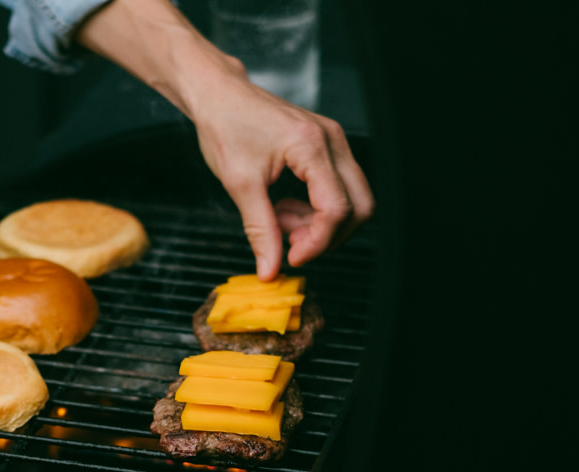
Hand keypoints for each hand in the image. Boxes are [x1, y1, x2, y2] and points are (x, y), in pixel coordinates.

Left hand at [74, 0, 372, 279]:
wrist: (218, 94)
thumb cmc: (224, 126)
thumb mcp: (239, 185)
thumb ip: (260, 230)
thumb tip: (270, 270)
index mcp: (311, 146)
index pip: (337, 208)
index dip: (317, 243)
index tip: (290, 258)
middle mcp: (331, 140)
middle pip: (360, 206)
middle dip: (329, 236)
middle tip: (290, 244)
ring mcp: (332, 141)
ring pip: (352, 198)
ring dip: (320, 223)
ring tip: (280, 221)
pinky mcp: (325, 145)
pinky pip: (338, 187)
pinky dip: (316, 208)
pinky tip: (284, 207)